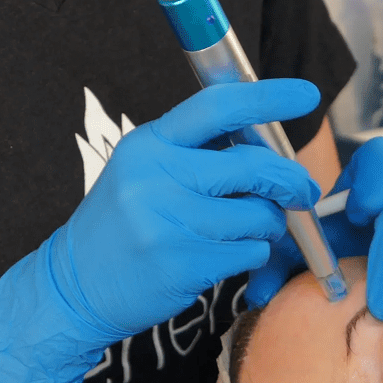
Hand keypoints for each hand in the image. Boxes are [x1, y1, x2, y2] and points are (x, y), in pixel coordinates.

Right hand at [0, 80, 321, 382]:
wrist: (76, 287)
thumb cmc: (119, 227)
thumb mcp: (143, 173)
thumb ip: (196, 152)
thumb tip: (264, 138)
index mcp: (150, 145)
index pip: (218, 107)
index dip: (268, 97)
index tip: (306, 95)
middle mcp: (158, 178)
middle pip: (254, 166)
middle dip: (289, 181)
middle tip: (300, 192)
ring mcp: (170, 223)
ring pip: (259, 215)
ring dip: (267, 226)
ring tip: (243, 231)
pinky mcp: (185, 264)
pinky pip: (250, 252)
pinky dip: (252, 254)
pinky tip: (225, 256)